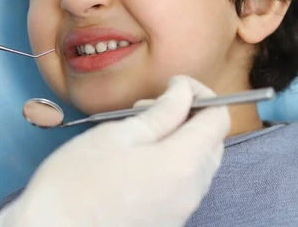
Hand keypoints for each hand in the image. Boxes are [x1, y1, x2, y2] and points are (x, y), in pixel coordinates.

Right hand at [0, 75, 229, 226]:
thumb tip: (184, 91)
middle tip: (150, 108)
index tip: (174, 85)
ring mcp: (181, 211)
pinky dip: (172, 165)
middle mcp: (191, 191)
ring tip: (140, 133)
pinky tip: (139, 161)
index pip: (219, 119)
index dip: (202, 94)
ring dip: (180, 140)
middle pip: (212, 142)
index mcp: (183, 163)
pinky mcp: (167, 223)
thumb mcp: (120, 133)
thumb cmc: (78, 180)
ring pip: (198, 165)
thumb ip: (162, 111)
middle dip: (190, 116)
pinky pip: (183, 186)